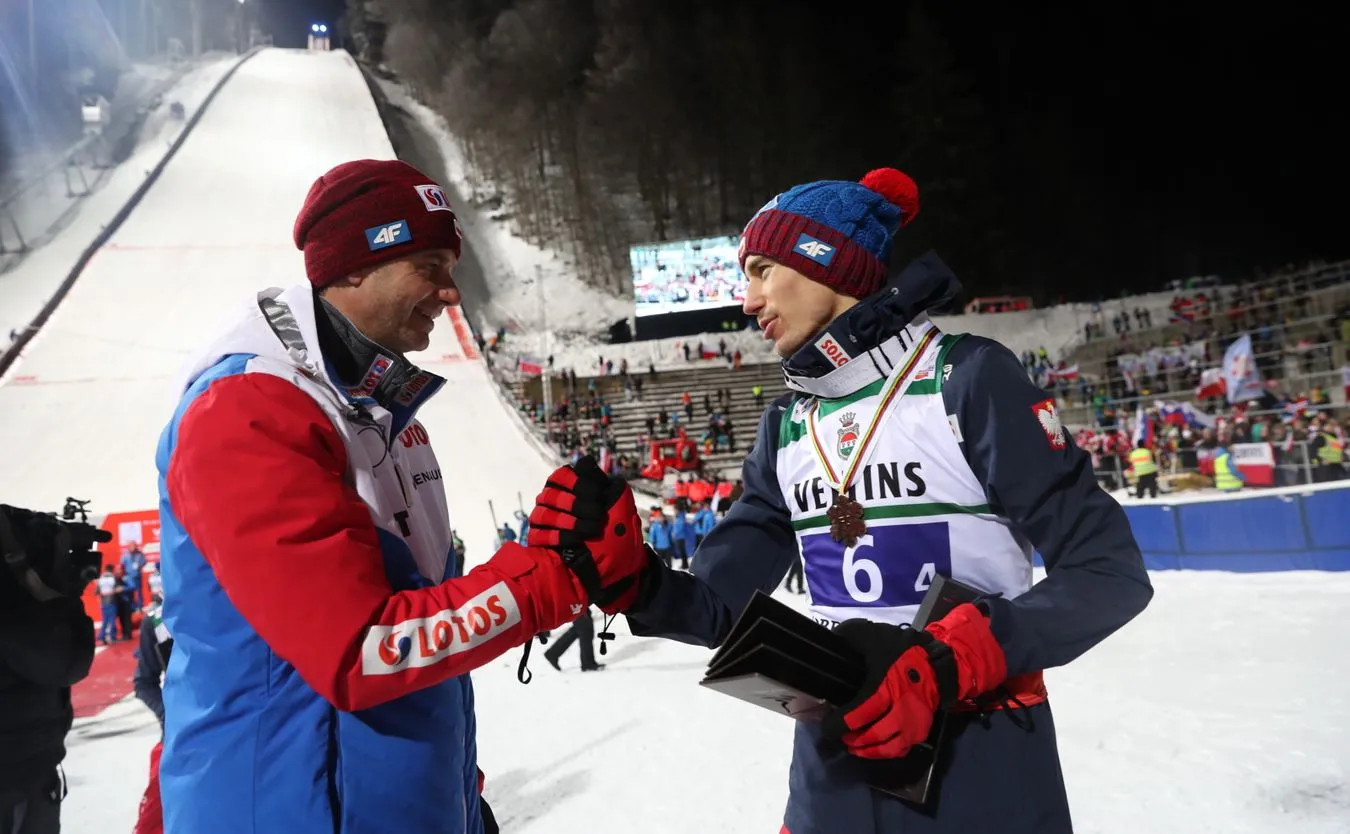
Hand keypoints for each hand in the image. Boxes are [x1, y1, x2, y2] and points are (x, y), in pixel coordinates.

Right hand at [526, 457, 646, 606]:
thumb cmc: (619, 538)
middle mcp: (555, 505)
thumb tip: (585, 462)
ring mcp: (545, 524)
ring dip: (569, 520)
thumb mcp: (620, 508)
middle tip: (598, 515)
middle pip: (551, 493)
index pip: (562, 475)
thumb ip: (605, 484)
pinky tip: (577, 542)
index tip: (597, 494)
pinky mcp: (541, 545)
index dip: (578, 482)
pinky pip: (540, 535)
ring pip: (543, 513)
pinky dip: (560, 537)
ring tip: (592, 530)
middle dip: (576, 503)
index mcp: (572, 492)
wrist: (617, 573)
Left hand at [820, 604, 1005, 759]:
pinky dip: (885, 752)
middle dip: (853, 739)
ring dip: (867, 750)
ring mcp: (913, 722)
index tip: (828, 727)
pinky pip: (900, 749)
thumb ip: (848, 637)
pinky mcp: (921, 730)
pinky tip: (873, 747)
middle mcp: (901, 708)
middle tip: (840, 736)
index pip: (860, 712)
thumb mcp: (871, 635)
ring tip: (853, 746)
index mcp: (886, 685)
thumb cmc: (901, 650)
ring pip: (887, 747)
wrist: (938, 661)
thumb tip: (830, 643)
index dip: (840, 723)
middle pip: (873, 734)